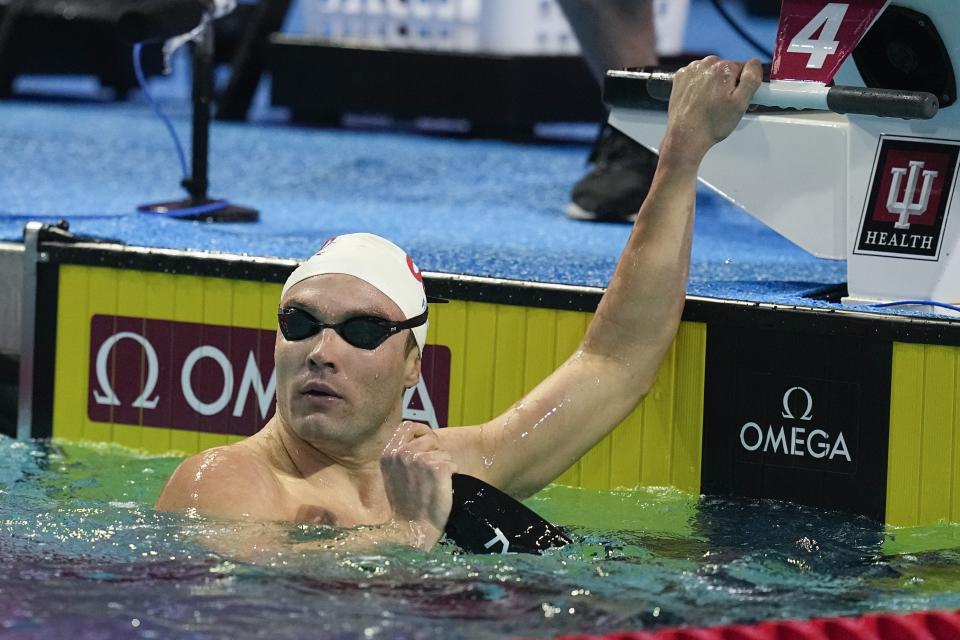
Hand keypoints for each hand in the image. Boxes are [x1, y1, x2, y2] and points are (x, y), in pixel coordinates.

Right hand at [380, 421, 456, 547]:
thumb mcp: (393, 475)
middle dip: (435, 451)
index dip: (421, 434)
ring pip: (442, 451)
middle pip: (428, 437)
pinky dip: (452, 473)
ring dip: (443, 464)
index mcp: (388, 454)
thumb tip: (415, 437)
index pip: (408, 426)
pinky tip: (443, 487)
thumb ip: (400, 455)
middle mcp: (401, 454)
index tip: (427, 448)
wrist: (414, 528)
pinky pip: (451, 462)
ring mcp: (418, 460)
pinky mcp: (436, 468)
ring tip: (435, 482)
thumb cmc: (406, 504)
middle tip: (432, 472)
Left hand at [661, 56, 761, 167]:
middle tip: (723, 105)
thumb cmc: (712, 123)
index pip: (743, 68)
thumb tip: (755, 62)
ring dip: (713, 84)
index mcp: (723, 68)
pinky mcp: (680, 77)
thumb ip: (752, 79)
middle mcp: (706, 64)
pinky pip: (697, 76)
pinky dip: (699, 85)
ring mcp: (691, 69)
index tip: (737, 99)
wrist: (685, 136)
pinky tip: (698, 100)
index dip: (743, 85)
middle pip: (726, 69)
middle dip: (728, 84)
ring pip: (711, 72)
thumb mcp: (740, 104)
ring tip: (709, 104)